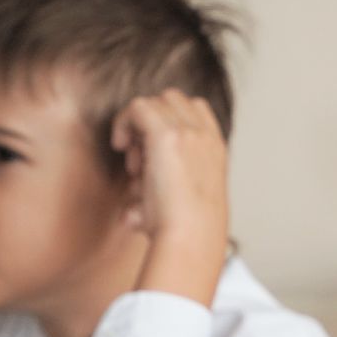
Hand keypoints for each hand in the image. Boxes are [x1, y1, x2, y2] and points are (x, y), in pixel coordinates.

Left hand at [111, 89, 229, 304]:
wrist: (191, 237)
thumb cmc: (186, 233)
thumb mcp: (185, 205)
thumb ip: (166, 193)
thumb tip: (130, 214)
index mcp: (216, 150)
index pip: (194, 109)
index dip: (168, 122)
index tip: (153, 154)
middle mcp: (205, 137)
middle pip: (173, 100)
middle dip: (151, 122)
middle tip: (141, 160)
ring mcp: (189, 132)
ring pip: (154, 102)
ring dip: (137, 126)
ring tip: (135, 163)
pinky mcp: (167, 134)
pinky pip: (137, 107)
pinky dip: (123, 123)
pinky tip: (120, 148)